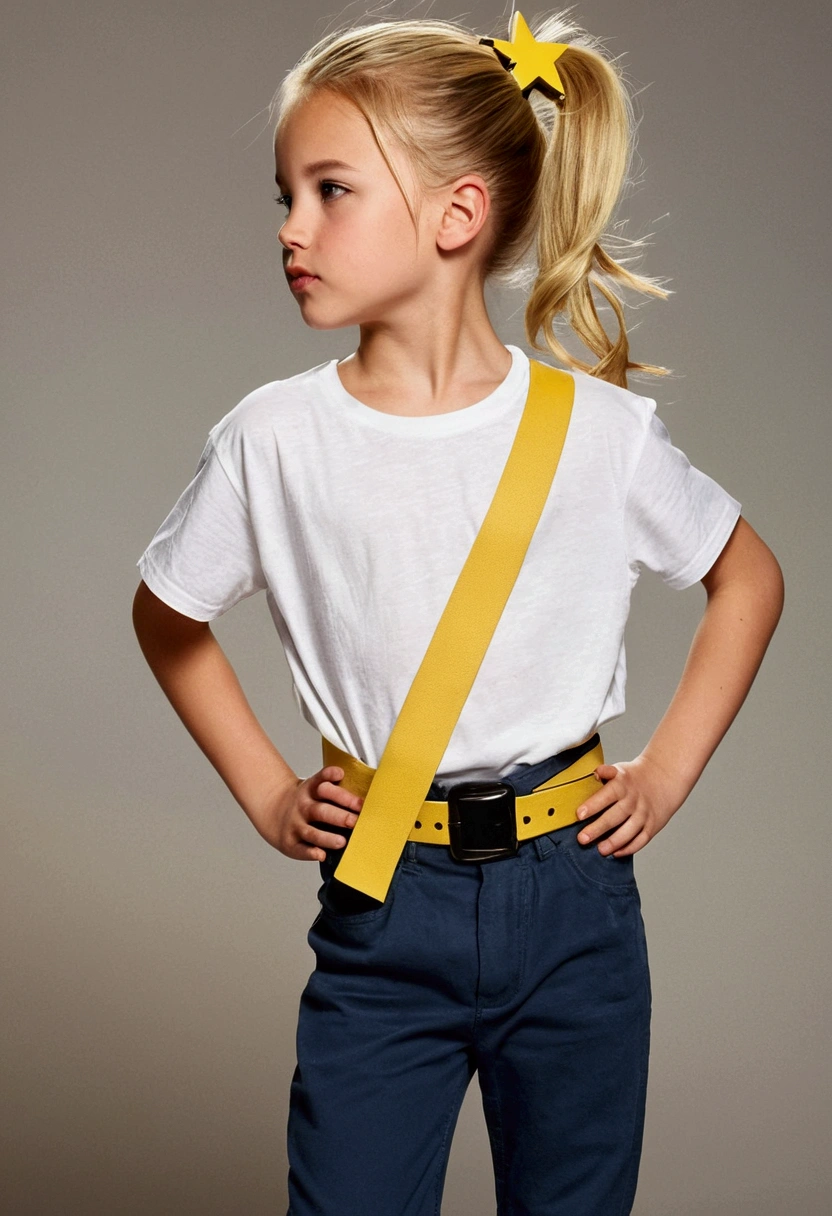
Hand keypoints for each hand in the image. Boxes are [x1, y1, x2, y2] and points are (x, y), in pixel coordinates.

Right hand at [250, 766, 363, 861]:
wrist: (274, 810)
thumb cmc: (309, 802)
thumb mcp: (316, 789)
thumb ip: (337, 791)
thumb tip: (368, 801)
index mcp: (311, 789)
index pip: (321, 781)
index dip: (330, 777)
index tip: (341, 774)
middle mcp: (303, 806)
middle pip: (321, 810)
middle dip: (339, 816)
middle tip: (355, 821)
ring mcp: (296, 824)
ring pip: (312, 832)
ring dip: (327, 837)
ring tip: (342, 842)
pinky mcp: (290, 842)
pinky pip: (300, 848)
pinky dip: (310, 852)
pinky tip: (321, 854)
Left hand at [574, 754, 688, 857]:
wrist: (663, 778)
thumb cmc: (632, 778)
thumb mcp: (619, 770)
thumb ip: (605, 773)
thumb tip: (595, 773)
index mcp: (622, 784)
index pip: (607, 794)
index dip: (593, 804)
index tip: (579, 815)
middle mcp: (634, 800)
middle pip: (616, 816)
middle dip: (598, 828)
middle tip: (582, 839)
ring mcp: (644, 814)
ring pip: (630, 830)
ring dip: (614, 842)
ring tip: (600, 850)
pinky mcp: (652, 825)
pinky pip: (641, 839)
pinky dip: (629, 848)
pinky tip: (616, 853)